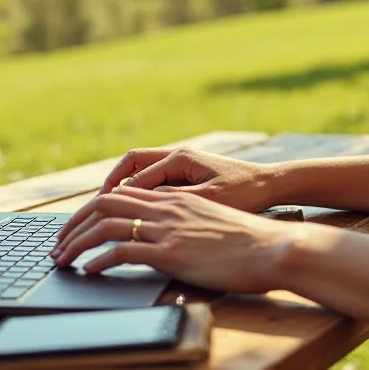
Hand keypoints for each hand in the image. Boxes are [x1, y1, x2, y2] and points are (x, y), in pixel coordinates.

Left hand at [52, 186, 293, 292]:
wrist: (270, 246)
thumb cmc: (245, 240)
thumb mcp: (208, 221)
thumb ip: (182, 221)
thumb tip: (163, 236)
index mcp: (172, 198)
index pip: (119, 194)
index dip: (91, 208)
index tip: (77, 226)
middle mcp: (165, 207)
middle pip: (104, 204)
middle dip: (74, 223)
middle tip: (58, 243)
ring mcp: (167, 229)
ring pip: (106, 226)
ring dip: (77, 242)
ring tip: (63, 258)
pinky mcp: (171, 252)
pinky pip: (123, 251)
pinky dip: (99, 259)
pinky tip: (88, 270)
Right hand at [98, 147, 276, 212]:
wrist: (272, 184)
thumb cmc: (245, 193)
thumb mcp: (208, 200)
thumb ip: (174, 201)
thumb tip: (141, 206)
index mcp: (180, 158)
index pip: (137, 176)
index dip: (118, 196)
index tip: (101, 214)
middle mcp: (177, 155)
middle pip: (131, 163)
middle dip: (112, 183)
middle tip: (96, 206)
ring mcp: (181, 162)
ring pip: (141, 170)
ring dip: (124, 187)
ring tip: (110, 210)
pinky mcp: (186, 172)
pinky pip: (154, 178)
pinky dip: (140, 191)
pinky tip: (137, 210)